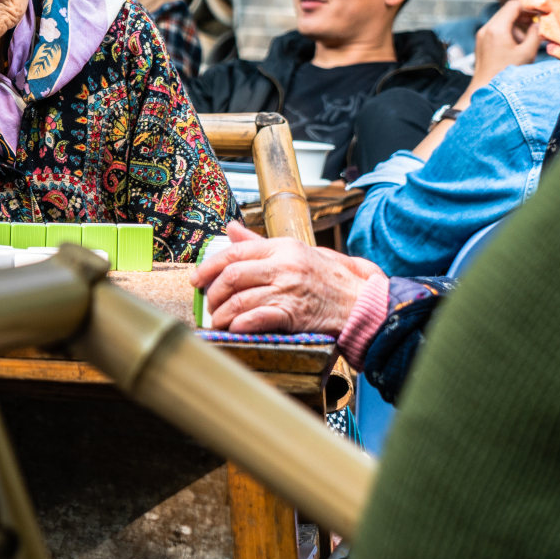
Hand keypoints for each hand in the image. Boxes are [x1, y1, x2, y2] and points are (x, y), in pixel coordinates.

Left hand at [190, 221, 383, 334]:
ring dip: (222, 314)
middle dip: (213, 293)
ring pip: (240, 300)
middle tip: (208, 304)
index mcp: (283, 247)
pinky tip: (233, 329)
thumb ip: (260, 243)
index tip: (197, 278)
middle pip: (232, 276)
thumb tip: (230, 229)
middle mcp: (284, 266)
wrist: (362, 302)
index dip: (209, 266)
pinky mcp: (295, 315)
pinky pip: (257, 319)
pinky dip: (240, 325)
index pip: (235, 252)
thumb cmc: (329, 278)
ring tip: (218, 321)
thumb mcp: (297, 252)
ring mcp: (289, 290)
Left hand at [468, 0, 542, 90]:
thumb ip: (536, 34)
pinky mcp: (481, 41)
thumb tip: (540, 23)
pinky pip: (496, 29)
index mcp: (497, 28)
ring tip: (526, 41)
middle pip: (507, 11)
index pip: (513, 5)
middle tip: (537, 24)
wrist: (485, 88)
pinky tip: (516, 46)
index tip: (540, 11)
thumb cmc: (507, 73)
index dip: (528, 5)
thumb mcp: (527, 53)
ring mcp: (481, 34)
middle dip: (523, 16)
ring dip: (516, 26)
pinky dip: (508, 32)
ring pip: (502, 20)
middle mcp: (486, 28)